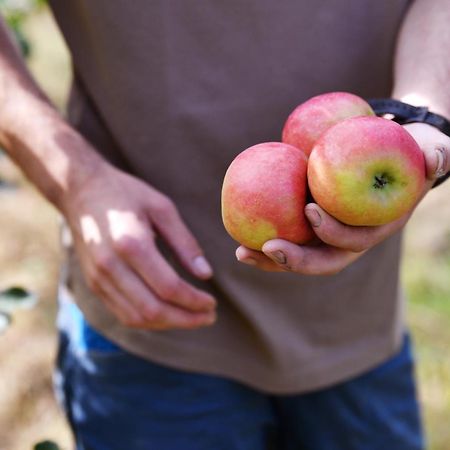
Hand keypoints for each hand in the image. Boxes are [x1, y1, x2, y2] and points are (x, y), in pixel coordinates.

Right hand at [62, 161, 216, 329]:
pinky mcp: (94, 284)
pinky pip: (123, 314)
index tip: (213, 303)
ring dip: (169, 324)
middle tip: (209, 316)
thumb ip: (185, 242)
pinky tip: (169, 314)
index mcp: (131, 244)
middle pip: (153, 309)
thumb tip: (206, 274)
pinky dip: (149, 321)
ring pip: (137, 318)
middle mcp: (111, 266)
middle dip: (186, 319)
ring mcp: (99, 278)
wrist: (81, 192)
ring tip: (193, 318)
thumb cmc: (127, 194)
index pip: (168, 287)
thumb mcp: (162, 208)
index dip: (194, 301)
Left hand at [236, 123, 449, 274]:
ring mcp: (328, 236)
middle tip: (268, 248)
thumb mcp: (426, 149)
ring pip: (300, 256)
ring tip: (242, 251)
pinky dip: (263, 239)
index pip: (356, 241)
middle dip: (295, 261)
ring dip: (270, 259)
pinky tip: (239, 232)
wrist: (387, 156)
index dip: (334, 232)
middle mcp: (351, 240)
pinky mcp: (310, 227)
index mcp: (376, 228)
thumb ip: (435, 154)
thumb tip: (436, 156)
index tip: (310, 210)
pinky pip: (287, 237)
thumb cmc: (405, 152)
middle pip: (323, 261)